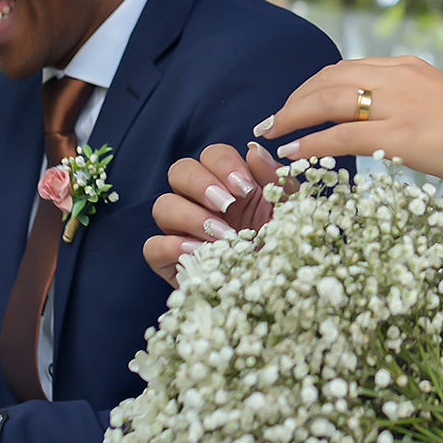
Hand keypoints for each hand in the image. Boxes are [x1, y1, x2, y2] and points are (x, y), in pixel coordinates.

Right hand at [142, 141, 284, 285]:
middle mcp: (200, 203)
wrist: (279, 292)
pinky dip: (171, 246)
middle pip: (179, 171)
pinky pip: (152, 245)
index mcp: (229, 185)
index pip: (212, 155)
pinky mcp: (169, 262)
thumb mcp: (290, 212)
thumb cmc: (286, 249)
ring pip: (162, 205)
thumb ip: (275, 179)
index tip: (246, 188)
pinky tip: (200, 252)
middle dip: (202, 183)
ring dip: (189, 215)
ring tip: (220, 234)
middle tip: (227, 205)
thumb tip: (253, 150)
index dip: (224, 164)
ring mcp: (182, 231)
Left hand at [254, 56, 442, 191]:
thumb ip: (415, 106)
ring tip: (272, 133)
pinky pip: (339, 136)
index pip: (348, 68)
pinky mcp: (398, 134)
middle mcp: (399, 77)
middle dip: (295, 98)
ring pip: (327, 101)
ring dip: (292, 116)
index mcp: (409, 67)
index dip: (315, 85)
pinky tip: (293, 154)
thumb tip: (395, 123)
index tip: (297, 102)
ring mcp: (397, 104)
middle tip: (272, 118)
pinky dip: (310, 143)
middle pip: (329, 78)